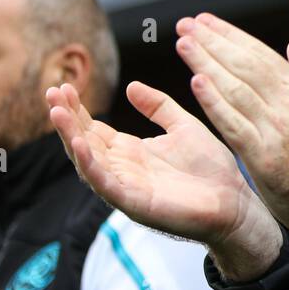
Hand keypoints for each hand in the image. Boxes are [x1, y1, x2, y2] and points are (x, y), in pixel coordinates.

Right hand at [47, 80, 282, 280]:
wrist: (236, 203)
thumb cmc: (212, 170)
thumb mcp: (183, 127)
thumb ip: (158, 107)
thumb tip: (131, 86)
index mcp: (131, 153)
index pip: (94, 129)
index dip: (77, 109)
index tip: (64, 86)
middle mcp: (122, 170)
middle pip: (84, 142)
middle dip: (67, 119)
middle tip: (52, 92)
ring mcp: (126, 187)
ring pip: (88, 162)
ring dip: (70, 138)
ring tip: (57, 113)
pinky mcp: (135, 203)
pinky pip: (105, 184)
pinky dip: (90, 165)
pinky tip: (80, 144)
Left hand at [175, 13, 288, 228]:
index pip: (259, 53)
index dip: (230, 35)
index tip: (205, 22)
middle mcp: (288, 103)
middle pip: (243, 65)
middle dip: (212, 42)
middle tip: (186, 25)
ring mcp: (275, 127)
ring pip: (235, 88)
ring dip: (206, 63)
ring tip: (183, 45)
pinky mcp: (262, 153)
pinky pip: (233, 122)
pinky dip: (214, 102)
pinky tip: (196, 83)